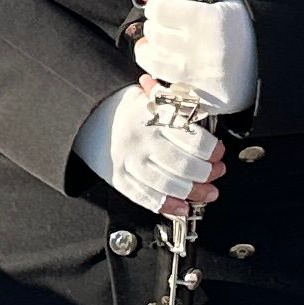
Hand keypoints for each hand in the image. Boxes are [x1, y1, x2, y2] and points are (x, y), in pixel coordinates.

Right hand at [74, 84, 219, 217]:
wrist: (85, 117)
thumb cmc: (122, 108)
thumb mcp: (147, 97)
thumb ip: (173, 102)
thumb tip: (199, 105)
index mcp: (152, 117)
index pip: (191, 138)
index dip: (212, 150)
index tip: (218, 153)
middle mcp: (142, 140)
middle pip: (184, 165)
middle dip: (207, 173)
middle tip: (217, 172)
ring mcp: (130, 162)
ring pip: (169, 185)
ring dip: (194, 193)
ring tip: (208, 193)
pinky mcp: (120, 179)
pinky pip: (146, 198)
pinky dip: (167, 206)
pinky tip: (182, 207)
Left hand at [132, 0, 254, 112]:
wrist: (272, 65)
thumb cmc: (244, 27)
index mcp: (208, 20)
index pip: (158, 9)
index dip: (157, 6)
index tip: (164, 8)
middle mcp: (202, 50)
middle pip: (152, 34)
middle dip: (155, 28)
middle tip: (165, 28)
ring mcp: (199, 78)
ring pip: (151, 61)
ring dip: (150, 52)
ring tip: (162, 48)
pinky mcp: (199, 101)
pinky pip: (160, 92)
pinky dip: (155, 82)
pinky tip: (162, 72)